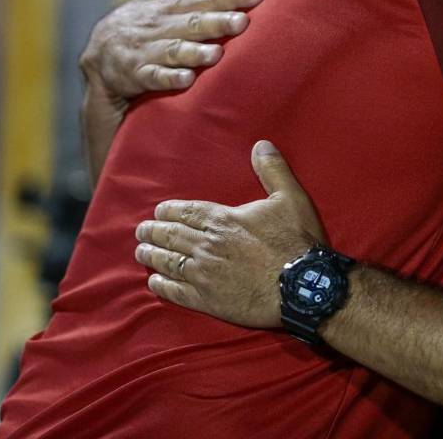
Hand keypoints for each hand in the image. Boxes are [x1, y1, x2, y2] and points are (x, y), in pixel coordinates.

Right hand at [78, 0, 264, 101]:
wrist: (99, 53)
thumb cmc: (145, 18)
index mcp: (169, 3)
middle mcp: (158, 25)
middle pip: (191, 23)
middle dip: (217, 22)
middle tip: (242, 23)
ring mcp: (146, 50)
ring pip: (173, 50)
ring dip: (194, 52)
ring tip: (217, 54)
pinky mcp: (136, 74)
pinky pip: (152, 76)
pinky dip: (168, 78)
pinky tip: (187, 79)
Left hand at [134, 140, 324, 328]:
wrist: (301, 286)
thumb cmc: (296, 242)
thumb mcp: (290, 198)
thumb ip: (273, 170)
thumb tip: (261, 144)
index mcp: (223, 220)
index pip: (186, 212)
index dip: (168, 211)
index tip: (157, 212)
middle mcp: (206, 245)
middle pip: (171, 235)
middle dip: (153, 232)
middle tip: (141, 231)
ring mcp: (204, 273)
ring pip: (168, 261)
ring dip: (152, 255)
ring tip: (141, 252)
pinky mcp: (207, 299)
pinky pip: (176, 290)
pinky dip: (162, 285)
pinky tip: (154, 281)